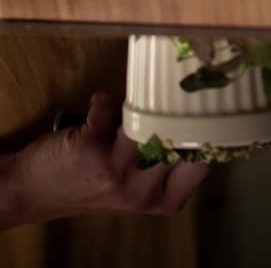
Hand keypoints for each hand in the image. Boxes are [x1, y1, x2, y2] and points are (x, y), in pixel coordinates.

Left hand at [7, 92, 207, 225]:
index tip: (208, 115)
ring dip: (142, 106)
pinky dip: (103, 102)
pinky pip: (109, 110)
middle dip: (179, 115)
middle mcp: (143, 190)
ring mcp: (117, 170)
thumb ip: (165, 167)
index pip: (200, 166)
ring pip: (149, 124)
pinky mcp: (90, 148)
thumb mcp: (137, 189)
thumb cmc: (92, 187)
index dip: (207, 138)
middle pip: (178, 142)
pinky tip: (100, 103)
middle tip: (180, 95)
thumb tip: (195, 123)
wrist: (37, 193)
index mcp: (163, 200)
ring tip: (140, 100)